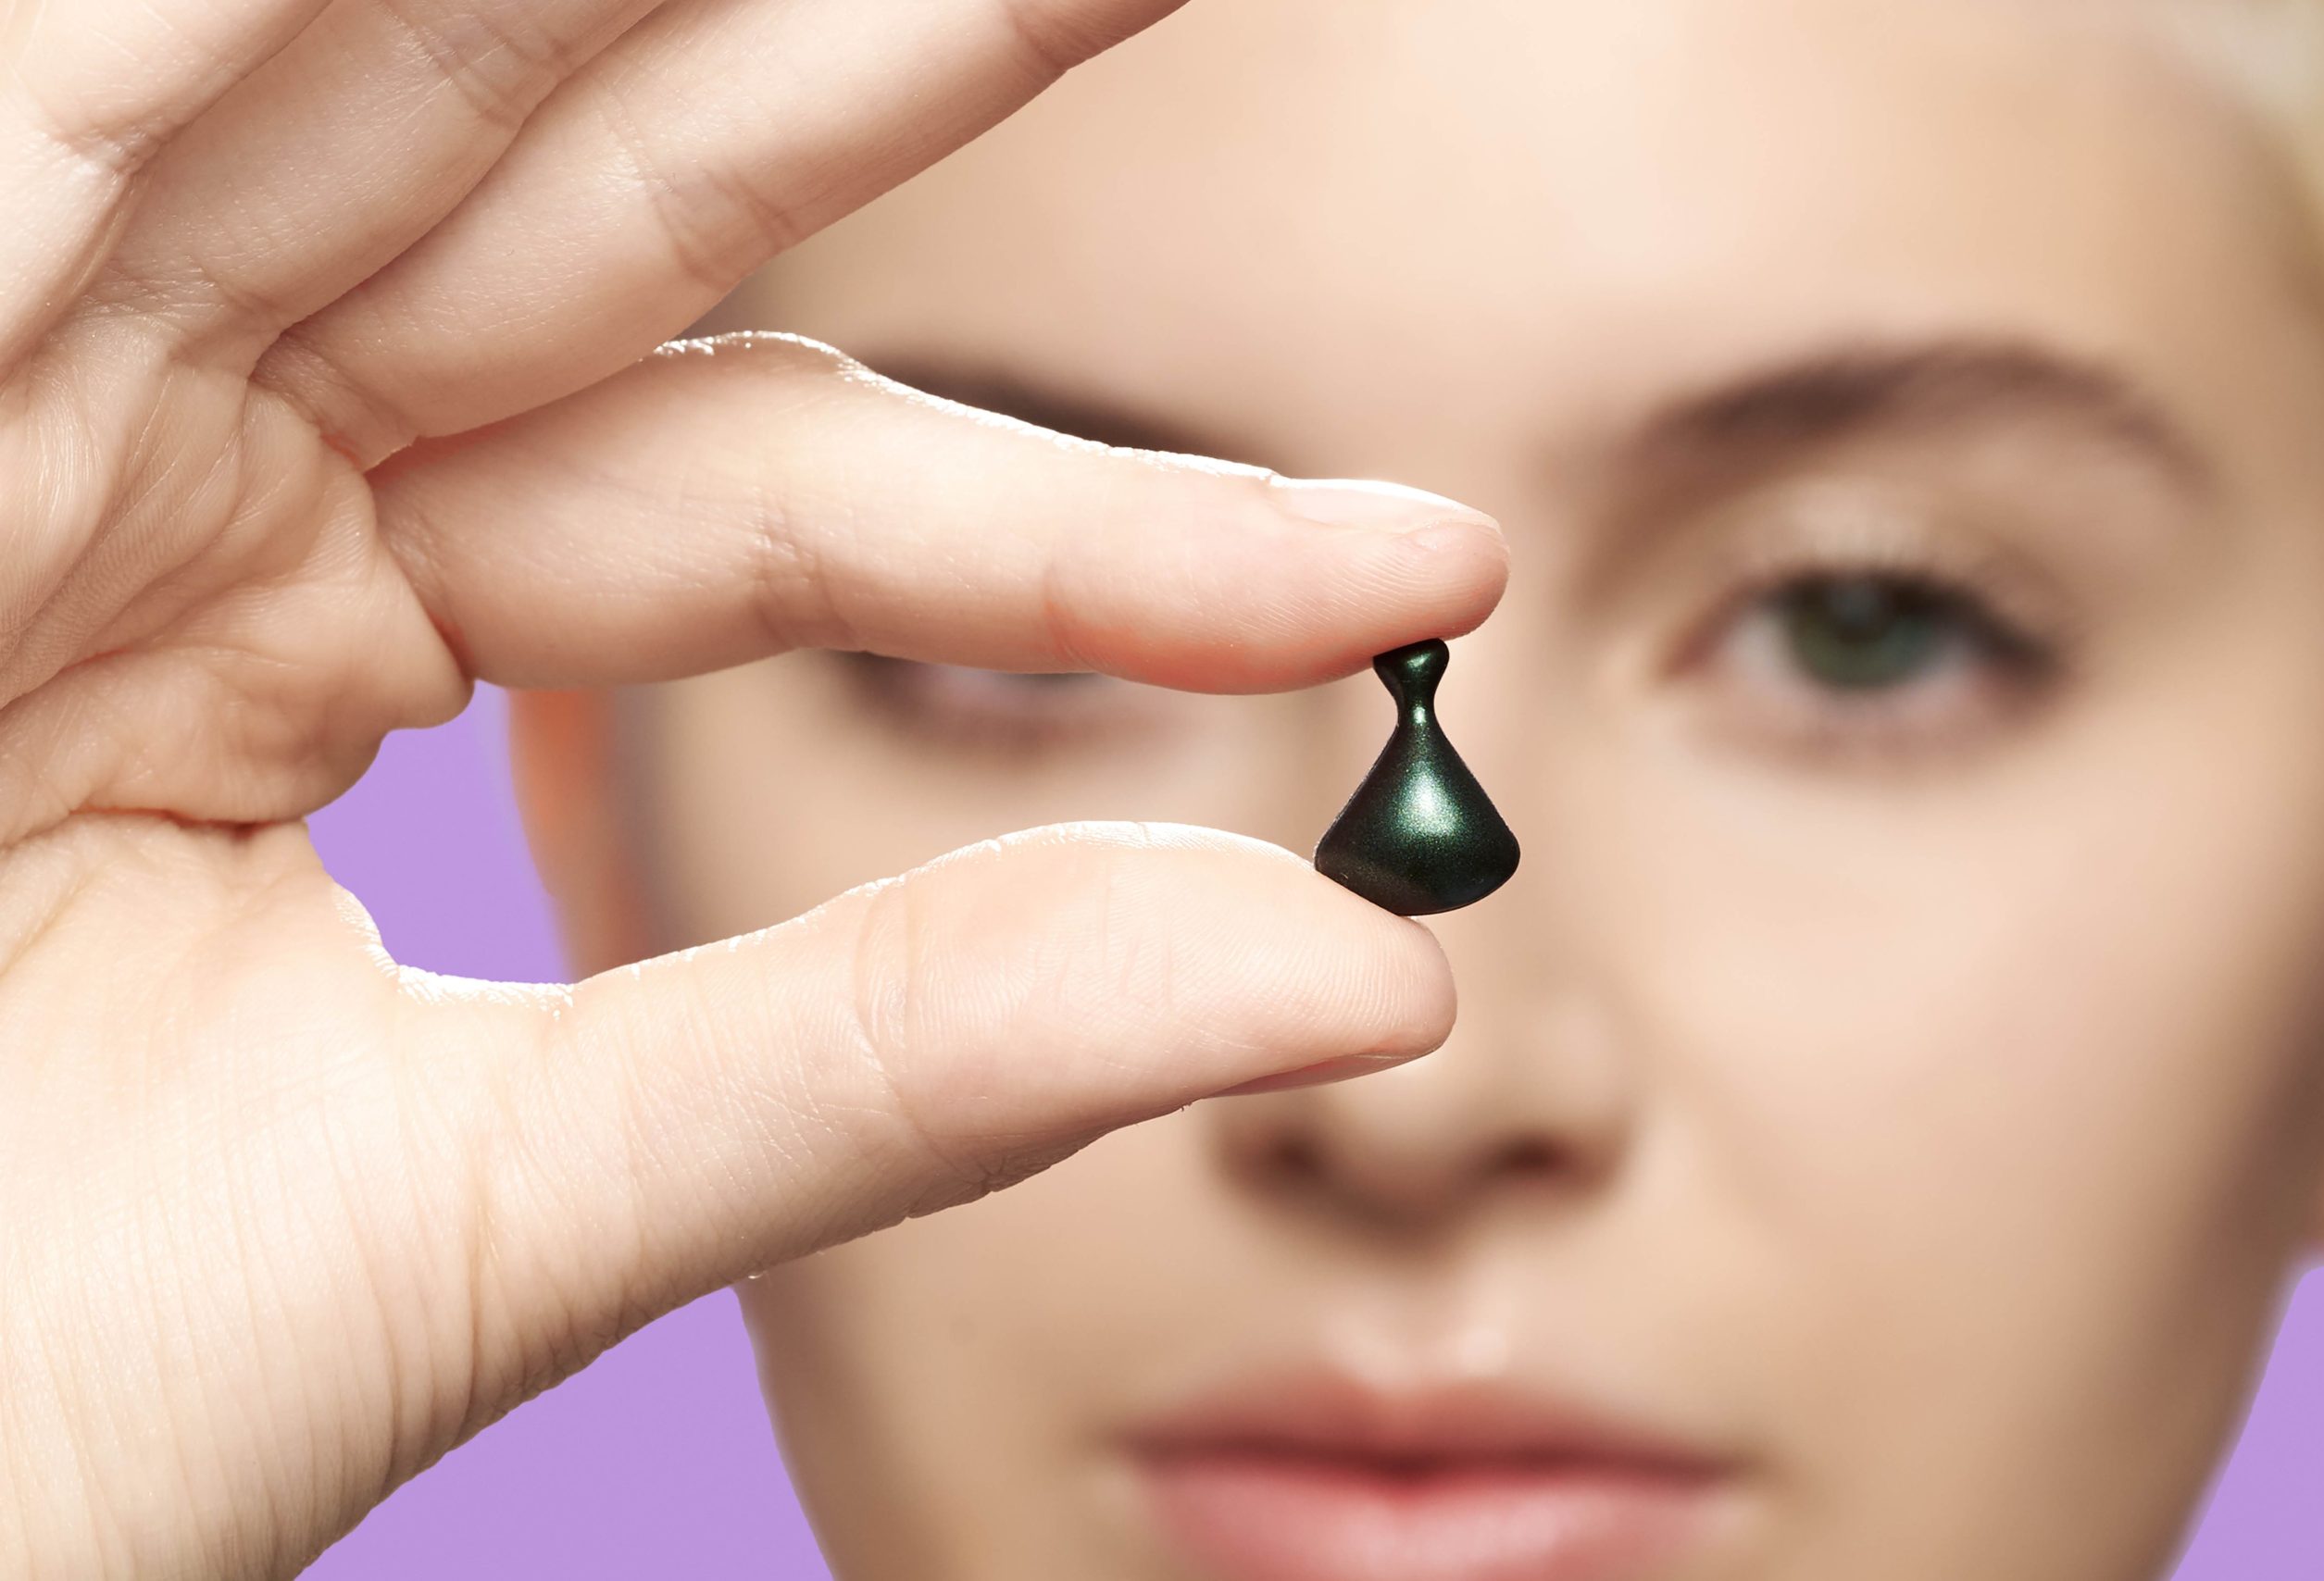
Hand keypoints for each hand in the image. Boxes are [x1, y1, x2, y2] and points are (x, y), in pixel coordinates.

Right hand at [0, 1, 1507, 1574]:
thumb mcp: (486, 1204)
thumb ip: (905, 1056)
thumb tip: (1364, 987)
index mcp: (301, 629)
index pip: (794, 506)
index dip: (1122, 538)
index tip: (1428, 566)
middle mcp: (169, 444)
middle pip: (623, 189)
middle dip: (915, 63)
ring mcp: (6, 361)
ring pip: (410, 68)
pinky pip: (110, 70)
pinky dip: (311, 4)